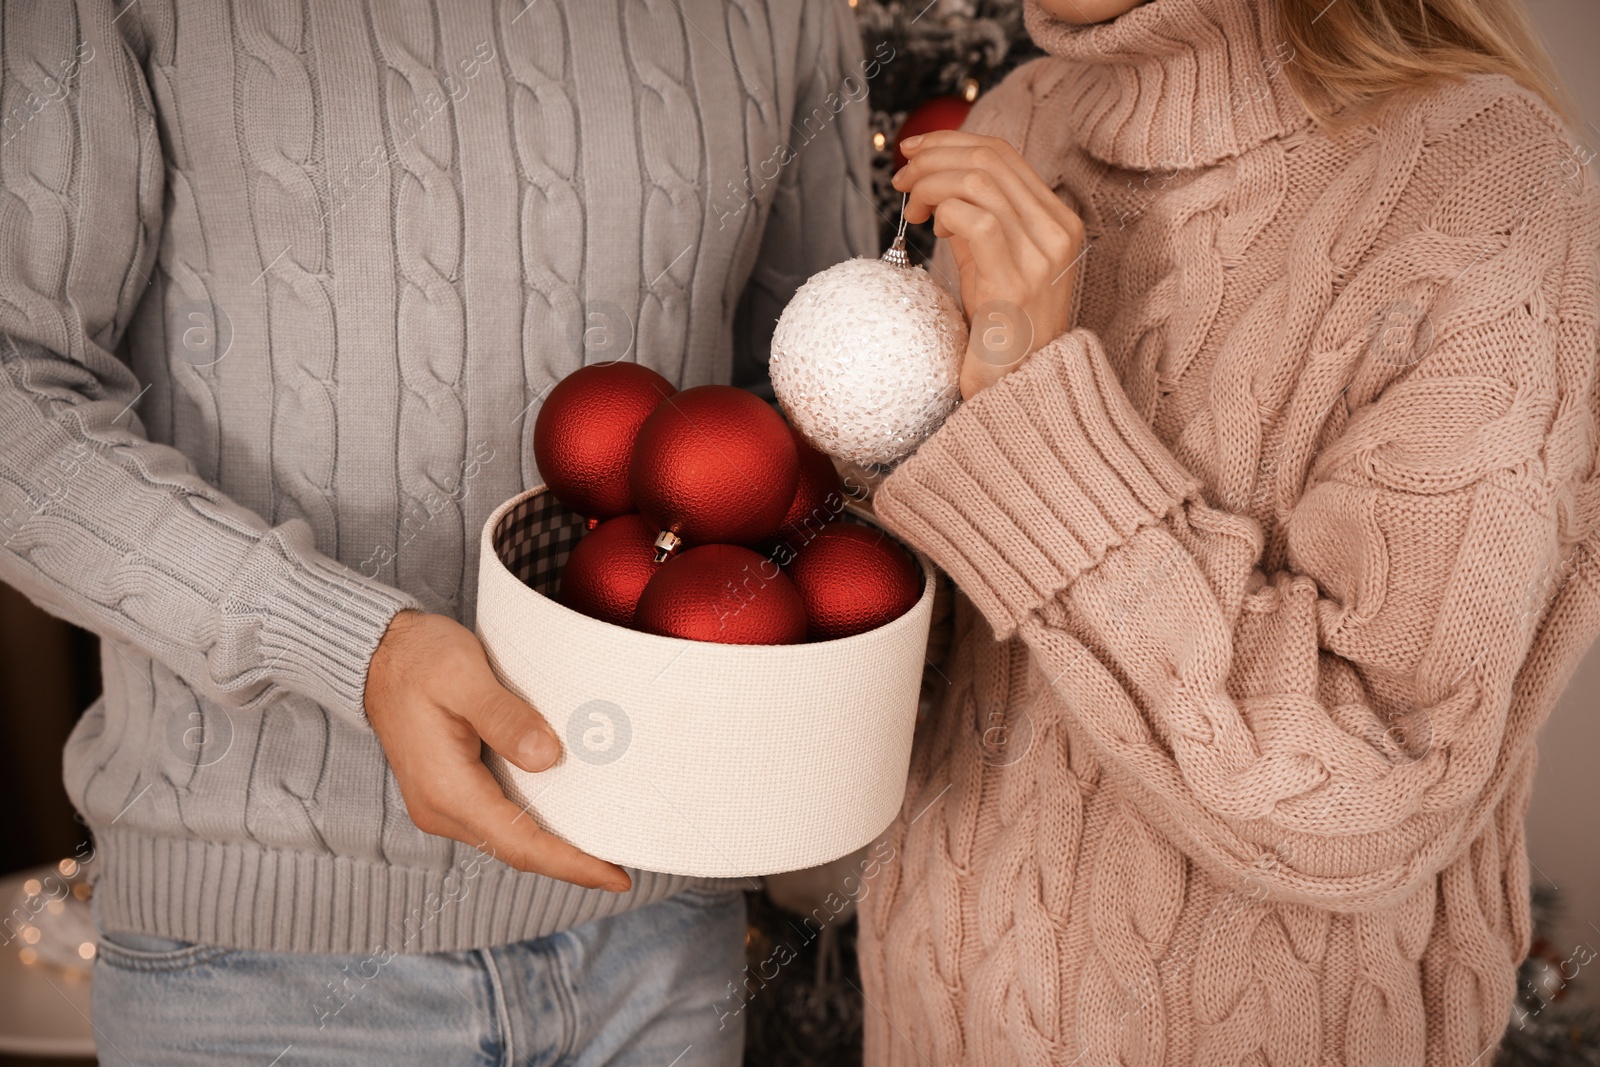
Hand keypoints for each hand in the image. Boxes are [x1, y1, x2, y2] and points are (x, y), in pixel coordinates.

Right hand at [363, 609, 630, 891]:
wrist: (378, 653)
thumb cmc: (419, 659)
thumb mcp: (463, 675)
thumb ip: (505, 717)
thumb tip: (547, 757)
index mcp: (447, 789)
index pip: (519, 843)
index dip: (570, 864)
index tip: (615, 876)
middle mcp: (442, 808)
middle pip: (517, 850)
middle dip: (570, 862)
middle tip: (625, 866)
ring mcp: (444, 802)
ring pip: (508, 838)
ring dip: (554, 844)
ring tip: (606, 842)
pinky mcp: (451, 789)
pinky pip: (499, 819)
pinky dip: (535, 824)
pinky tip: (568, 812)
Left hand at [892, 130, 1084, 398]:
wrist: (1021, 391)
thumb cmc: (1000, 335)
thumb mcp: (992, 268)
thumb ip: (977, 225)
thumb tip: (940, 190)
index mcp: (1058, 221)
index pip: (1005, 155)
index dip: (952, 142)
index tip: (913, 151)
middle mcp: (1057, 231)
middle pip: (991, 159)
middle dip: (934, 156)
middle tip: (901, 179)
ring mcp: (1042, 255)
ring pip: (980, 181)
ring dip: (930, 182)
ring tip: (909, 207)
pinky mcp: (1016, 280)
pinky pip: (976, 220)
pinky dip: (944, 212)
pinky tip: (930, 229)